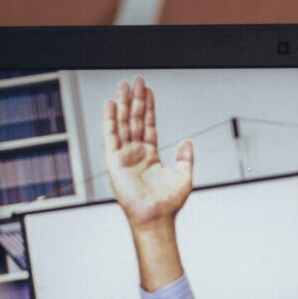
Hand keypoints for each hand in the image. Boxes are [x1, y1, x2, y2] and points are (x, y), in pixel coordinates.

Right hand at [102, 76, 193, 229]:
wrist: (156, 217)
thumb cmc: (168, 204)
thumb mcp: (184, 176)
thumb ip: (185, 157)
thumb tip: (187, 141)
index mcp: (150, 155)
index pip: (148, 124)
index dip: (149, 107)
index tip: (148, 91)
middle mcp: (135, 153)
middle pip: (134, 120)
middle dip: (135, 99)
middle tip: (135, 80)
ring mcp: (124, 156)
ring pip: (123, 124)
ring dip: (123, 104)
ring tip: (123, 86)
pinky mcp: (114, 162)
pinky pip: (110, 137)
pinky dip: (109, 120)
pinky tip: (111, 105)